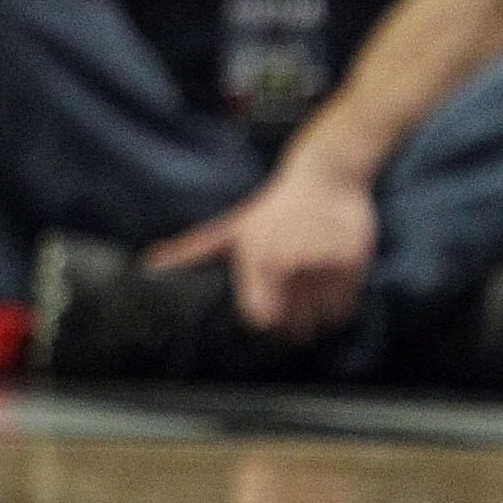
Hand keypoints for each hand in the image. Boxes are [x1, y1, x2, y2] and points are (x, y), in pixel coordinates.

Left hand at [147, 155, 377, 341]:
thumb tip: (150, 265)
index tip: (269, 309)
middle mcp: (289, 263)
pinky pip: (345, 308)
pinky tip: (330, 276)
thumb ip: (193, 250)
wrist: (325, 176)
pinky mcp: (351, 264)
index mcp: (258, 257)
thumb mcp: (233, 227)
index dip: (265, 319)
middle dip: (292, 319)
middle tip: (293, 295)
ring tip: (312, 283)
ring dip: (318, 313)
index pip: (260, 319)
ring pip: (321, 321)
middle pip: (292, 326)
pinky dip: (340, 303)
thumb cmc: (275, 206)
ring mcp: (323, 265)